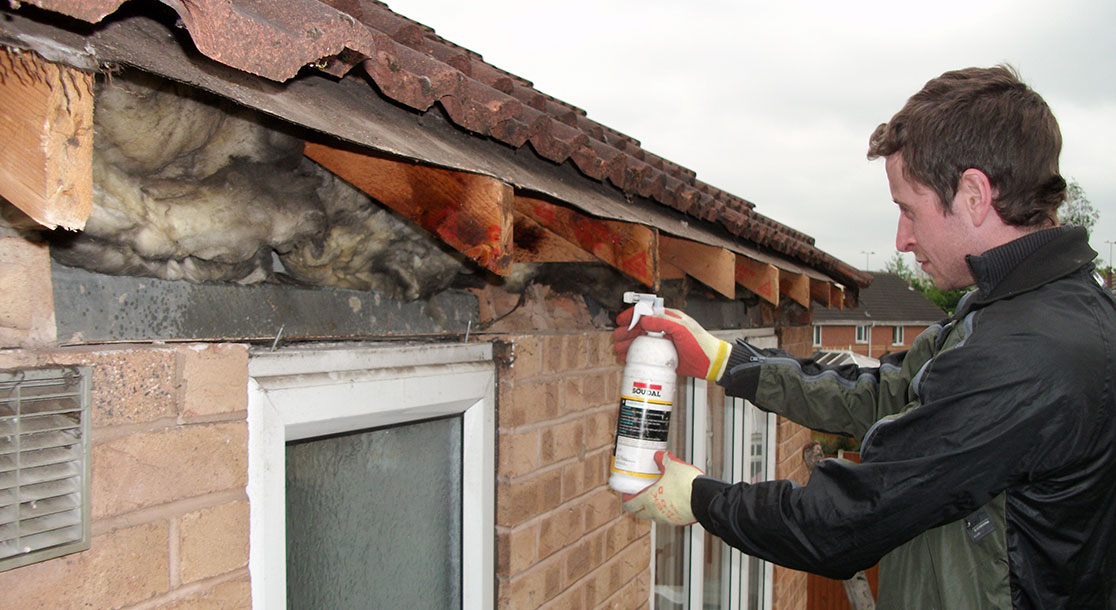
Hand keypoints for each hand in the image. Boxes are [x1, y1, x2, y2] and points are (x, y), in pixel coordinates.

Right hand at [613, 307, 730, 380]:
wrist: (711, 363)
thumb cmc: (701, 343)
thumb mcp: (682, 329)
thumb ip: (663, 322)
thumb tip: (644, 320)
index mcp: (669, 318)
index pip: (646, 313)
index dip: (632, 315)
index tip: (620, 320)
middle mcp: (664, 329)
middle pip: (640, 328)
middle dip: (626, 332)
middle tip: (616, 337)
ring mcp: (663, 343)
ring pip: (640, 342)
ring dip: (628, 345)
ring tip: (618, 350)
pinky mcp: (663, 357)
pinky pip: (645, 355)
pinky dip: (635, 356)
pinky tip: (627, 359)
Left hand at [621, 451, 702, 525]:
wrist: (705, 498)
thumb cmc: (687, 484)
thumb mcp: (672, 466)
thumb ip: (663, 459)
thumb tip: (658, 455)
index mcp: (649, 499)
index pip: (630, 505)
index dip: (627, 500)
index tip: (628, 495)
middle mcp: (656, 512)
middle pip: (640, 513)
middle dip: (638, 506)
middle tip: (640, 497)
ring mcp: (667, 519)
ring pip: (654, 517)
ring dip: (652, 510)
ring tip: (657, 499)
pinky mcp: (678, 521)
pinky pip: (667, 519)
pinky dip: (665, 513)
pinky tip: (671, 503)